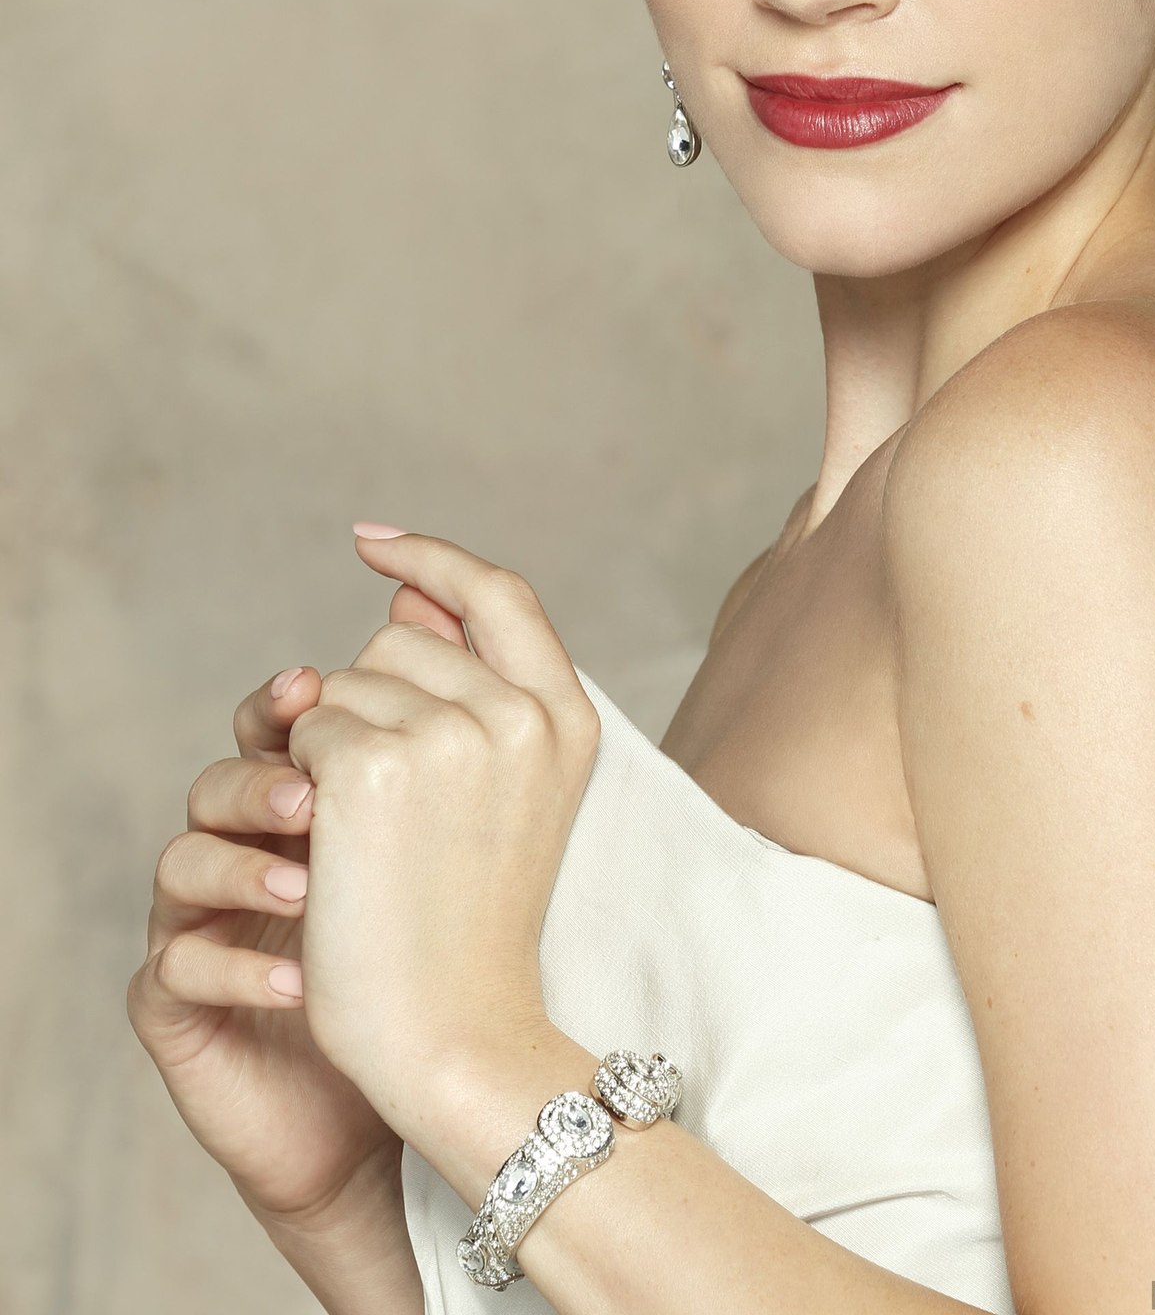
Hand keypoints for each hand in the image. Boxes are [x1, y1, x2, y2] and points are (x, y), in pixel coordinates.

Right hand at [126, 666, 399, 1229]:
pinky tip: (296, 979)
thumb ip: (434, 727)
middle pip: (220, 779)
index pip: (274, 725)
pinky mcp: (176, 1002)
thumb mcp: (444, 834)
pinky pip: (176, 966)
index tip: (313, 688)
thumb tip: (430, 601)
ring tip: (309, 887)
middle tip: (314, 796)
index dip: (286, 702)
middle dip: (266, 779)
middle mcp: (241, 850)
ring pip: (184, 859)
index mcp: (301, 799)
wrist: (408, 1086)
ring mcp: (199, 922)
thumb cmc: (424, 954)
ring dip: (246, 866)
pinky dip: (235, 967)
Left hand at [281, 526, 600, 1146]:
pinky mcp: (371, 765)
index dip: (432, 559)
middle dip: (369, 702)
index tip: (372, 543)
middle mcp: (517, 712)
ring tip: (371, 839)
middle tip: (391, 809)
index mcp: (565, 717)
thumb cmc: (470, 925)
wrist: (452, 1033)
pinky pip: (304, 726)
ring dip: (330, 745)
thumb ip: (465, 685)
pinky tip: (333, 845)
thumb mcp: (502, 792)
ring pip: (342, 682)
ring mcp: (448, 734)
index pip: (497, 593)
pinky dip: (298, 780)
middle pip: (397, 640)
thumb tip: (404, 596)